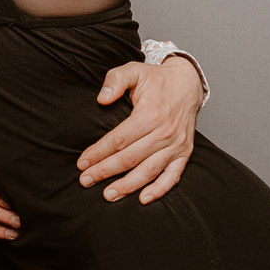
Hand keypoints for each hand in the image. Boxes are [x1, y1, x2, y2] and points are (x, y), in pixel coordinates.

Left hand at [77, 56, 202, 203]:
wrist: (187, 84)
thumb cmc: (156, 80)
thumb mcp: (134, 71)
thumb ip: (116, 80)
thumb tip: (101, 99)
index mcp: (150, 114)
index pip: (119, 139)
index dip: (98, 152)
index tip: (82, 162)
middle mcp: (164, 132)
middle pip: (130, 158)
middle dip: (105, 171)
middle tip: (85, 180)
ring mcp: (176, 145)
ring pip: (149, 170)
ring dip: (128, 185)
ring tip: (108, 195)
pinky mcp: (184, 153)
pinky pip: (173, 176)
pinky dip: (160, 190)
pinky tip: (143, 199)